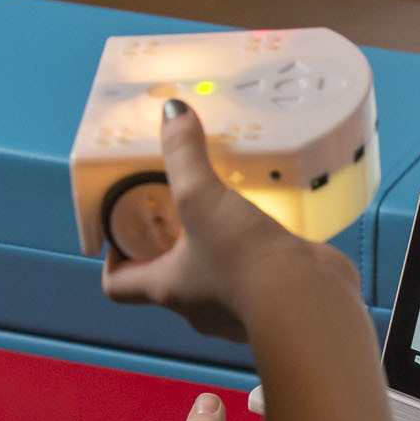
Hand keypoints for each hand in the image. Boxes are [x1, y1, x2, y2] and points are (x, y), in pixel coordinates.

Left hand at [103, 99, 353, 340]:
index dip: (112, 259)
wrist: (307, 300)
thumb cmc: (241, 259)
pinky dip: (257, 253)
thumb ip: (185, 154)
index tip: (122, 230)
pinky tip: (269, 222)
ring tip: (228, 207)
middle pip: (169, 276)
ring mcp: (236, 310)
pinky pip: (257, 276)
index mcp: (167, 288)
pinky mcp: (273, 303)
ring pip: (215, 277)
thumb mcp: (202, 196)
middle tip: (180, 203)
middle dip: (172, 242)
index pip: (118, 286)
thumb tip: (172, 110)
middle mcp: (197, 307)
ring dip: (217, 247)